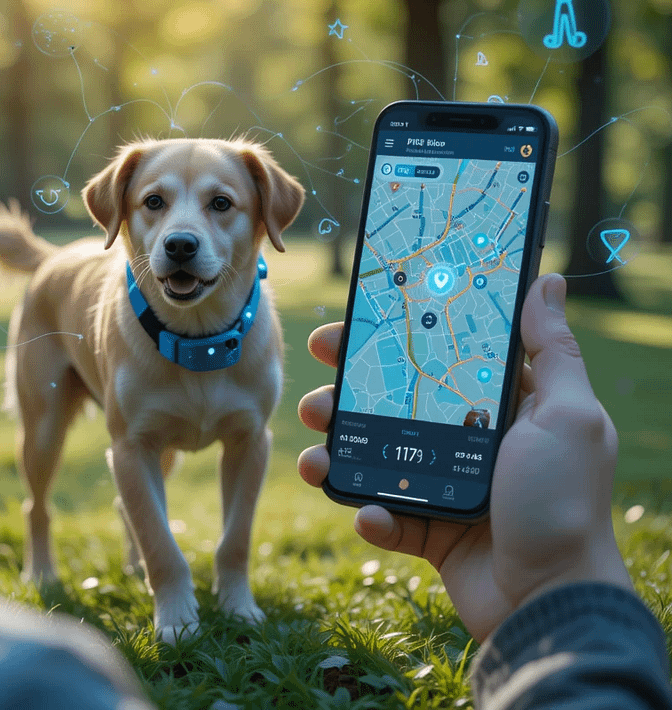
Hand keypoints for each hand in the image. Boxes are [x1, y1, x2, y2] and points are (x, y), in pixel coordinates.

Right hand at [297, 274, 633, 641]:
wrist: (548, 602)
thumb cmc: (563, 502)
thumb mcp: (569, 416)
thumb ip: (553, 351)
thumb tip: (545, 281)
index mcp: (501, 409)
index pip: (439, 358)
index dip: (395, 337)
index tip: (354, 322)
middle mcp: (468, 442)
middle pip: (394, 402)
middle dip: (349, 391)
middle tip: (318, 383)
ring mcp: (442, 486)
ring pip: (375, 455)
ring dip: (338, 449)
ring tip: (316, 450)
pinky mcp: (426, 530)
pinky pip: (382, 513)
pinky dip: (368, 513)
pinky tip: (369, 514)